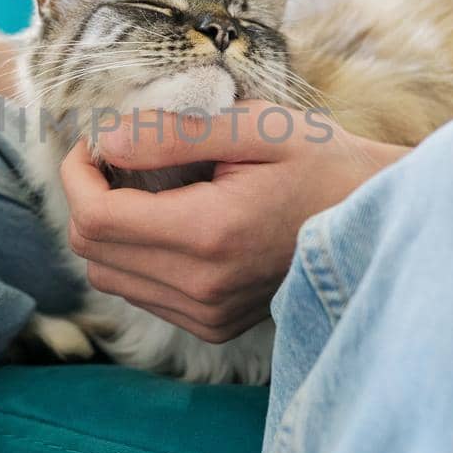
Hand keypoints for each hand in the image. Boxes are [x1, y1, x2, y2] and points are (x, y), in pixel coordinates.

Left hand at [60, 103, 407, 342]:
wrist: (374, 220)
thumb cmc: (321, 162)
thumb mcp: (255, 125)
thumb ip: (174, 133)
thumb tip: (106, 142)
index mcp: (209, 234)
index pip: (95, 218)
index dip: (79, 175)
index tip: (96, 143)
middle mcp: (202, 288)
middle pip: (92, 250)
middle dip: (90, 198)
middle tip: (120, 158)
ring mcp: (207, 315)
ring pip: (109, 275)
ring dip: (111, 229)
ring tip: (149, 188)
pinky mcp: (213, 326)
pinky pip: (141, 292)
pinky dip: (137, 254)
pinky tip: (172, 221)